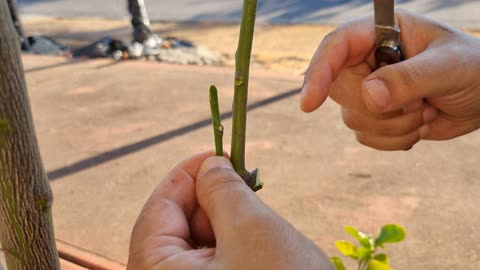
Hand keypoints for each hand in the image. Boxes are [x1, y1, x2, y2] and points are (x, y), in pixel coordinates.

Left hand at [127, 152, 332, 269]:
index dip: (187, 174)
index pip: (158, 209)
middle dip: (208, 199)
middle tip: (243, 178)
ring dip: (223, 222)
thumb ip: (224, 190)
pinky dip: (230, 245)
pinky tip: (255, 241)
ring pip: (195, 246)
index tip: (217, 151)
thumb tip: (210, 166)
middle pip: (173, 228)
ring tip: (255, 216)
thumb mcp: (253, 230)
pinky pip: (211, 265)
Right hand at [301, 10, 479, 149]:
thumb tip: (369, 97)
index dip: (319, 72)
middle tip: (418, 103)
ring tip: (425, 111)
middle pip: (339, 89)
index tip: (310, 103)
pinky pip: (365, 136)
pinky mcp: (375, 116)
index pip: (337, 47)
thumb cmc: (474, 69)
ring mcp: (369, 90)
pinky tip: (418, 125)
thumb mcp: (447, 67)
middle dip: (378, 107)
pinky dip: (394, 139)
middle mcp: (368, 61)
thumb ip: (408, 79)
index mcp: (382, 34)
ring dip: (393, 125)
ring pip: (352, 117)